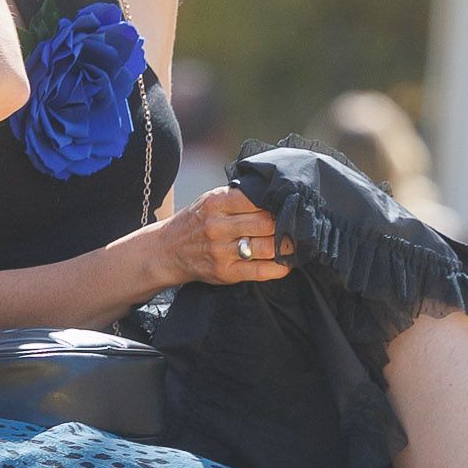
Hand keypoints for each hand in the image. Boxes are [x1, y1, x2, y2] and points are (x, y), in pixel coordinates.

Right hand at [154, 185, 290, 285]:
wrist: (167, 251)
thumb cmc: (196, 222)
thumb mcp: (210, 201)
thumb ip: (238, 197)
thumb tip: (277, 195)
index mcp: (216, 203)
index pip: (259, 199)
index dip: (279, 202)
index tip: (291, 204)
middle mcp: (217, 226)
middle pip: (267, 223)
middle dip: (287, 224)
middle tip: (300, 225)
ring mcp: (220, 251)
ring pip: (267, 247)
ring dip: (287, 246)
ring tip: (296, 243)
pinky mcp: (224, 272)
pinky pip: (260, 271)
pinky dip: (279, 268)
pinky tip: (286, 263)